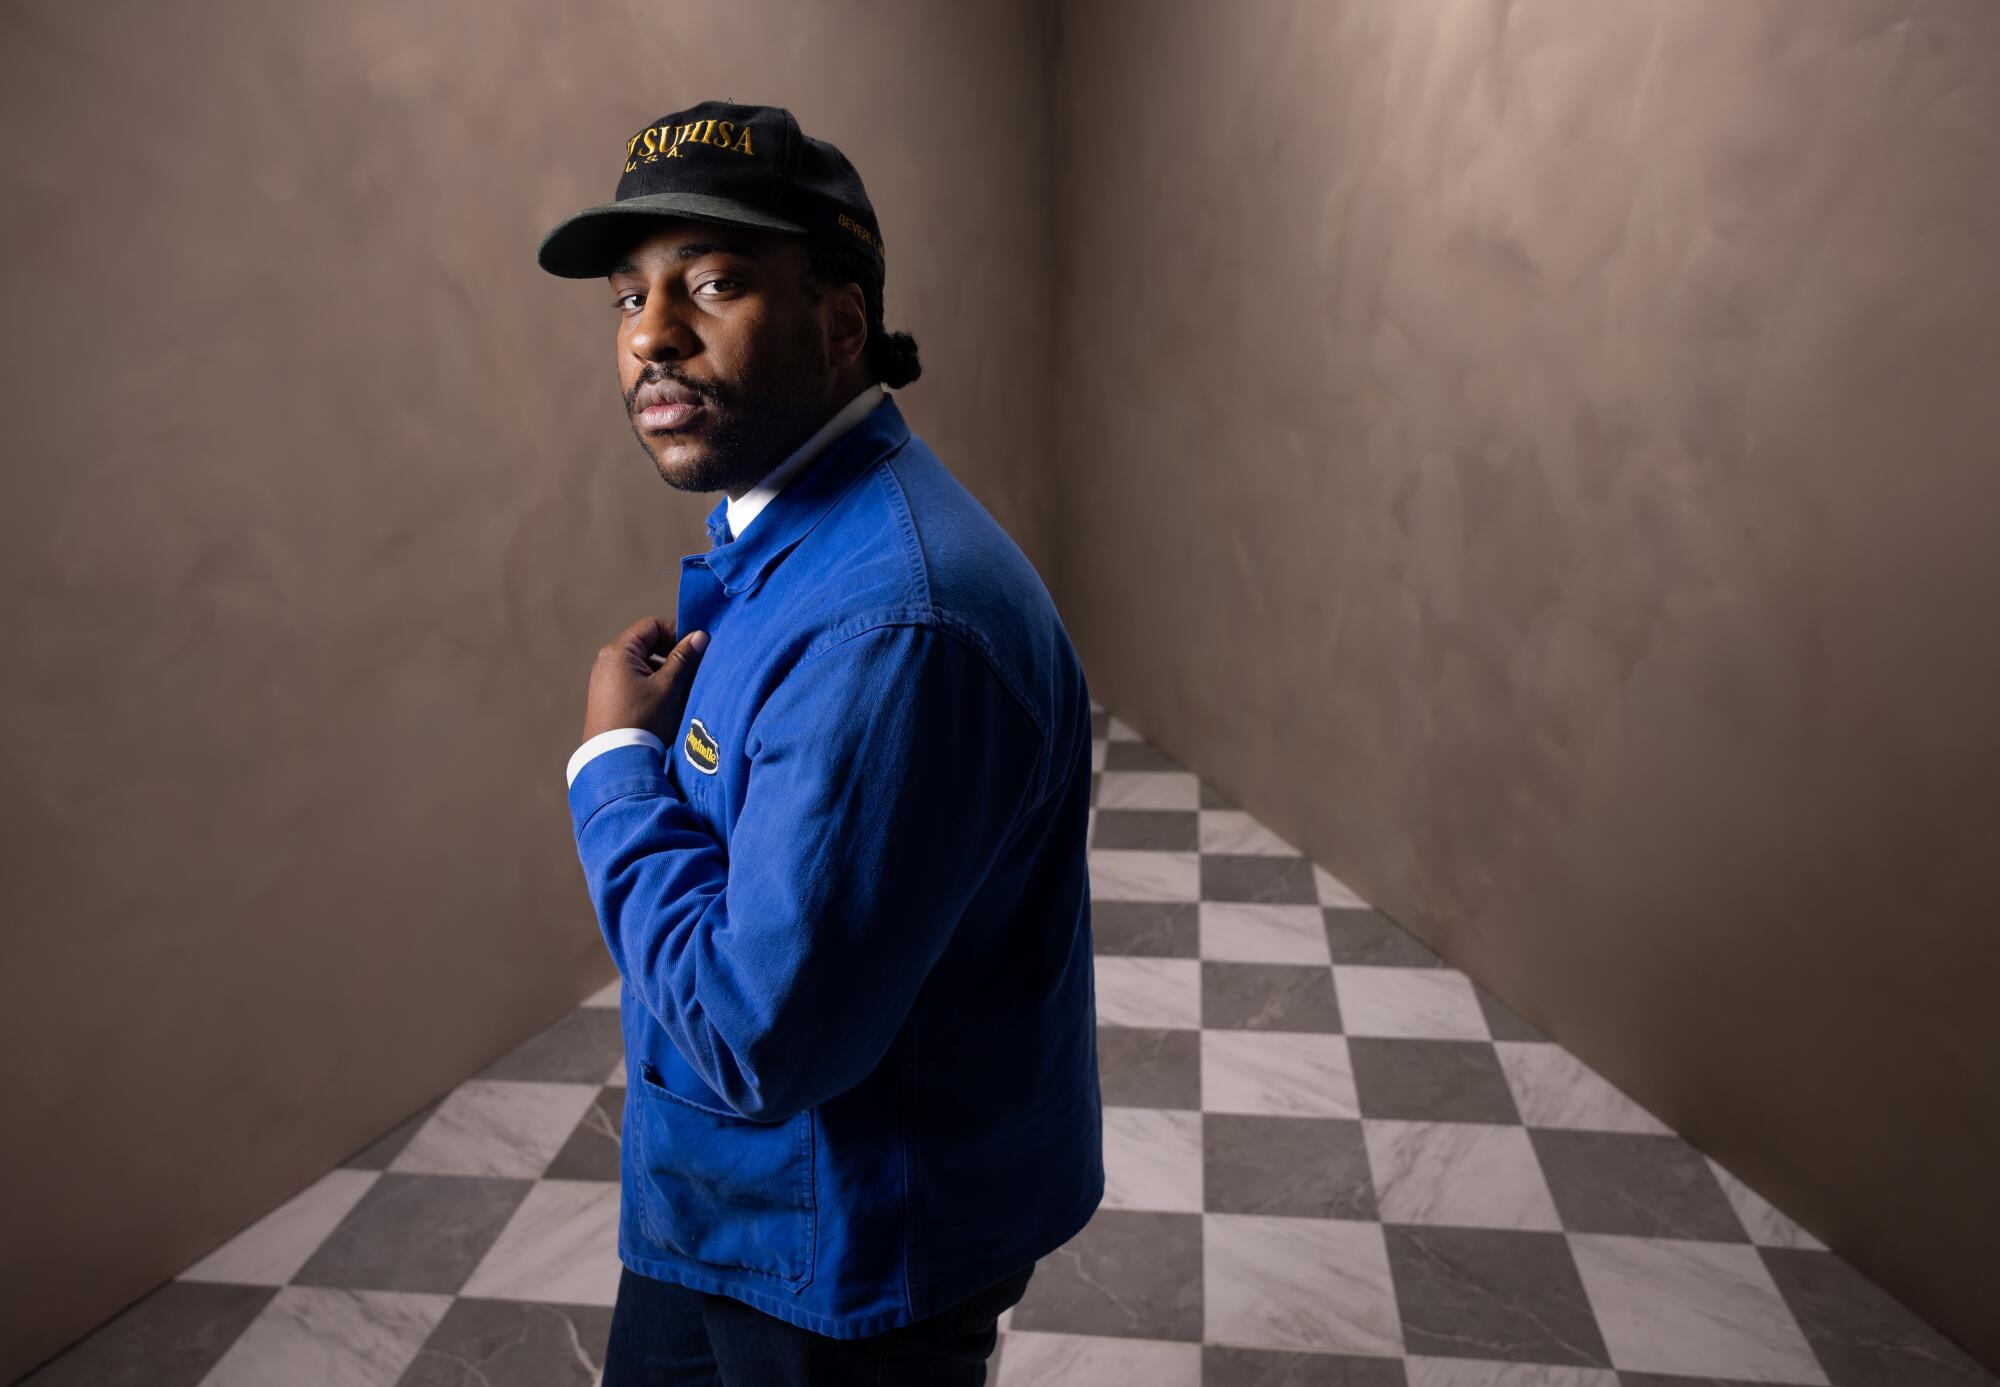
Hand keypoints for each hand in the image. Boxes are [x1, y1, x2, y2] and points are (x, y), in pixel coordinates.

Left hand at [582, 615, 708, 744]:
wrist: (614, 759)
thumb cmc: (643, 719)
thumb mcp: (669, 686)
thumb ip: (684, 658)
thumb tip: (699, 636)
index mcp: (619, 651)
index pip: (652, 626)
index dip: (676, 632)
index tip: (695, 649)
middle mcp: (607, 661)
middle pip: (646, 644)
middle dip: (671, 653)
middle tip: (691, 669)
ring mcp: (604, 680)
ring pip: (641, 663)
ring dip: (663, 670)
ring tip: (680, 689)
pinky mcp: (606, 697)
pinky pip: (632, 679)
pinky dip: (651, 683)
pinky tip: (664, 702)